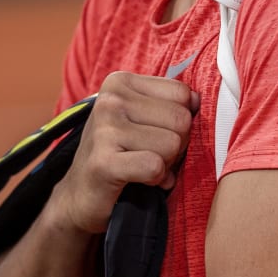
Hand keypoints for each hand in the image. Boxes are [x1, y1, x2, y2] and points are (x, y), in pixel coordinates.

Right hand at [51, 72, 196, 235]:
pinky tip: (137, 179)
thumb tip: (197, 100)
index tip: (155, 134)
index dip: (178, 121)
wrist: (80, 195)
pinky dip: (155, 179)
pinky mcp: (104, 162)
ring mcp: (105, 129)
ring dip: (164, 164)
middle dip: (175, 145)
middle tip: (149, 154)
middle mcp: (110, 99)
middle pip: (181, 119)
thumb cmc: (118, 153)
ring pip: (172, 144)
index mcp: (120, 81)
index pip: (182, 94)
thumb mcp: (142, 119)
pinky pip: (155, 166)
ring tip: (141, 166)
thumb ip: (170, 104)